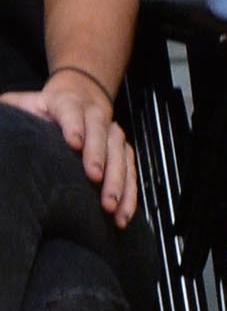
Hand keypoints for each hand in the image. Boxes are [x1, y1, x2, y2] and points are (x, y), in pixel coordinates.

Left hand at [2, 71, 137, 225]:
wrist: (81, 95)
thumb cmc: (45, 108)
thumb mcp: (24, 103)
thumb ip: (10, 110)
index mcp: (68, 103)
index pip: (72, 112)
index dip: (74, 126)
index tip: (74, 143)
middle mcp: (96, 116)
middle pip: (101, 134)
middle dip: (100, 157)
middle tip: (94, 178)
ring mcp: (113, 133)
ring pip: (121, 155)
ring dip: (118, 181)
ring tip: (110, 206)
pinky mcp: (124, 151)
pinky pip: (131, 172)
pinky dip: (130, 193)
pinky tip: (123, 215)